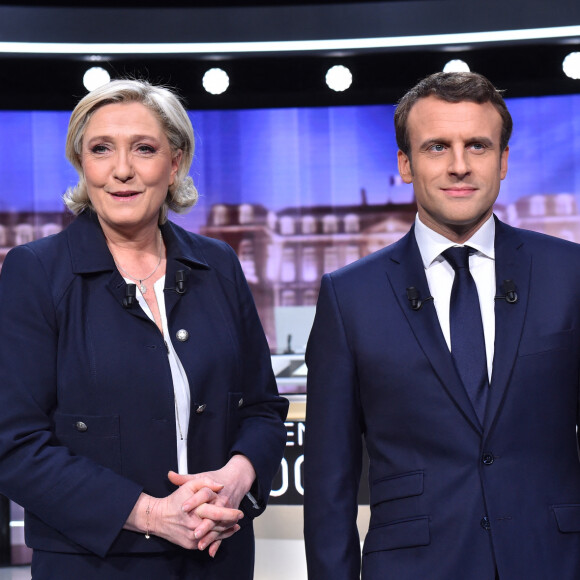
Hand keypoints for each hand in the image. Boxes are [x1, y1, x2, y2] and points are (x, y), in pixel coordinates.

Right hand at [125, 476, 242, 550]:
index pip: (218, 514)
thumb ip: (206, 482)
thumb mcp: (190, 485)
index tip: (240, 512)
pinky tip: (225, 532)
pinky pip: (208, 542)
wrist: (158, 518)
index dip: (231, 514)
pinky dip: (217, 538)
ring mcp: (193, 539)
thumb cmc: (175, 499)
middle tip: (240, 517)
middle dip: (231, 522)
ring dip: (226, 531)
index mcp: (197, 511)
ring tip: (236, 525)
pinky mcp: (191, 545)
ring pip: (214, 536)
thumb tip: (221, 485)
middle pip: (218, 527)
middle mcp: (195, 527)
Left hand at [169, 455, 255, 555]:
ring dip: (210, 537)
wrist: (236, 480)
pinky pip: (224, 532)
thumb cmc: (215, 478)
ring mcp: (227, 512)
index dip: (193, 501)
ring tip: (199, 545)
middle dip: (205, 525)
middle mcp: (223, 501)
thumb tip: (170, 475)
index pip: (204, 494)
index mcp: (215, 490)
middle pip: (215, 514)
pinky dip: (217, 542)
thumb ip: (185, 478)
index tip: (183, 507)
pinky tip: (210, 551)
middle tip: (195, 533)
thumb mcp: (201, 476)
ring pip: (219, 526)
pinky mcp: (229, 520)